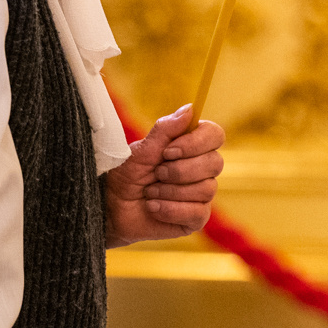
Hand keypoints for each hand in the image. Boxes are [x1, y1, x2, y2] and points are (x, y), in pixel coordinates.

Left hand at [103, 104, 224, 247]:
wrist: (113, 208)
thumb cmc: (127, 175)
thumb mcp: (141, 150)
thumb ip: (165, 130)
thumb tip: (190, 109)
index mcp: (191, 146)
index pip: (214, 135)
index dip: (196, 143)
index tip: (168, 151)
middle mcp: (202, 168)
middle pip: (215, 163)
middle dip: (179, 170)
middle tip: (156, 174)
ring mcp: (202, 194)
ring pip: (205, 189)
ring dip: (169, 191)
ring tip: (150, 192)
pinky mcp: (196, 218)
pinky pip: (196, 212)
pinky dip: (169, 210)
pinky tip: (153, 208)